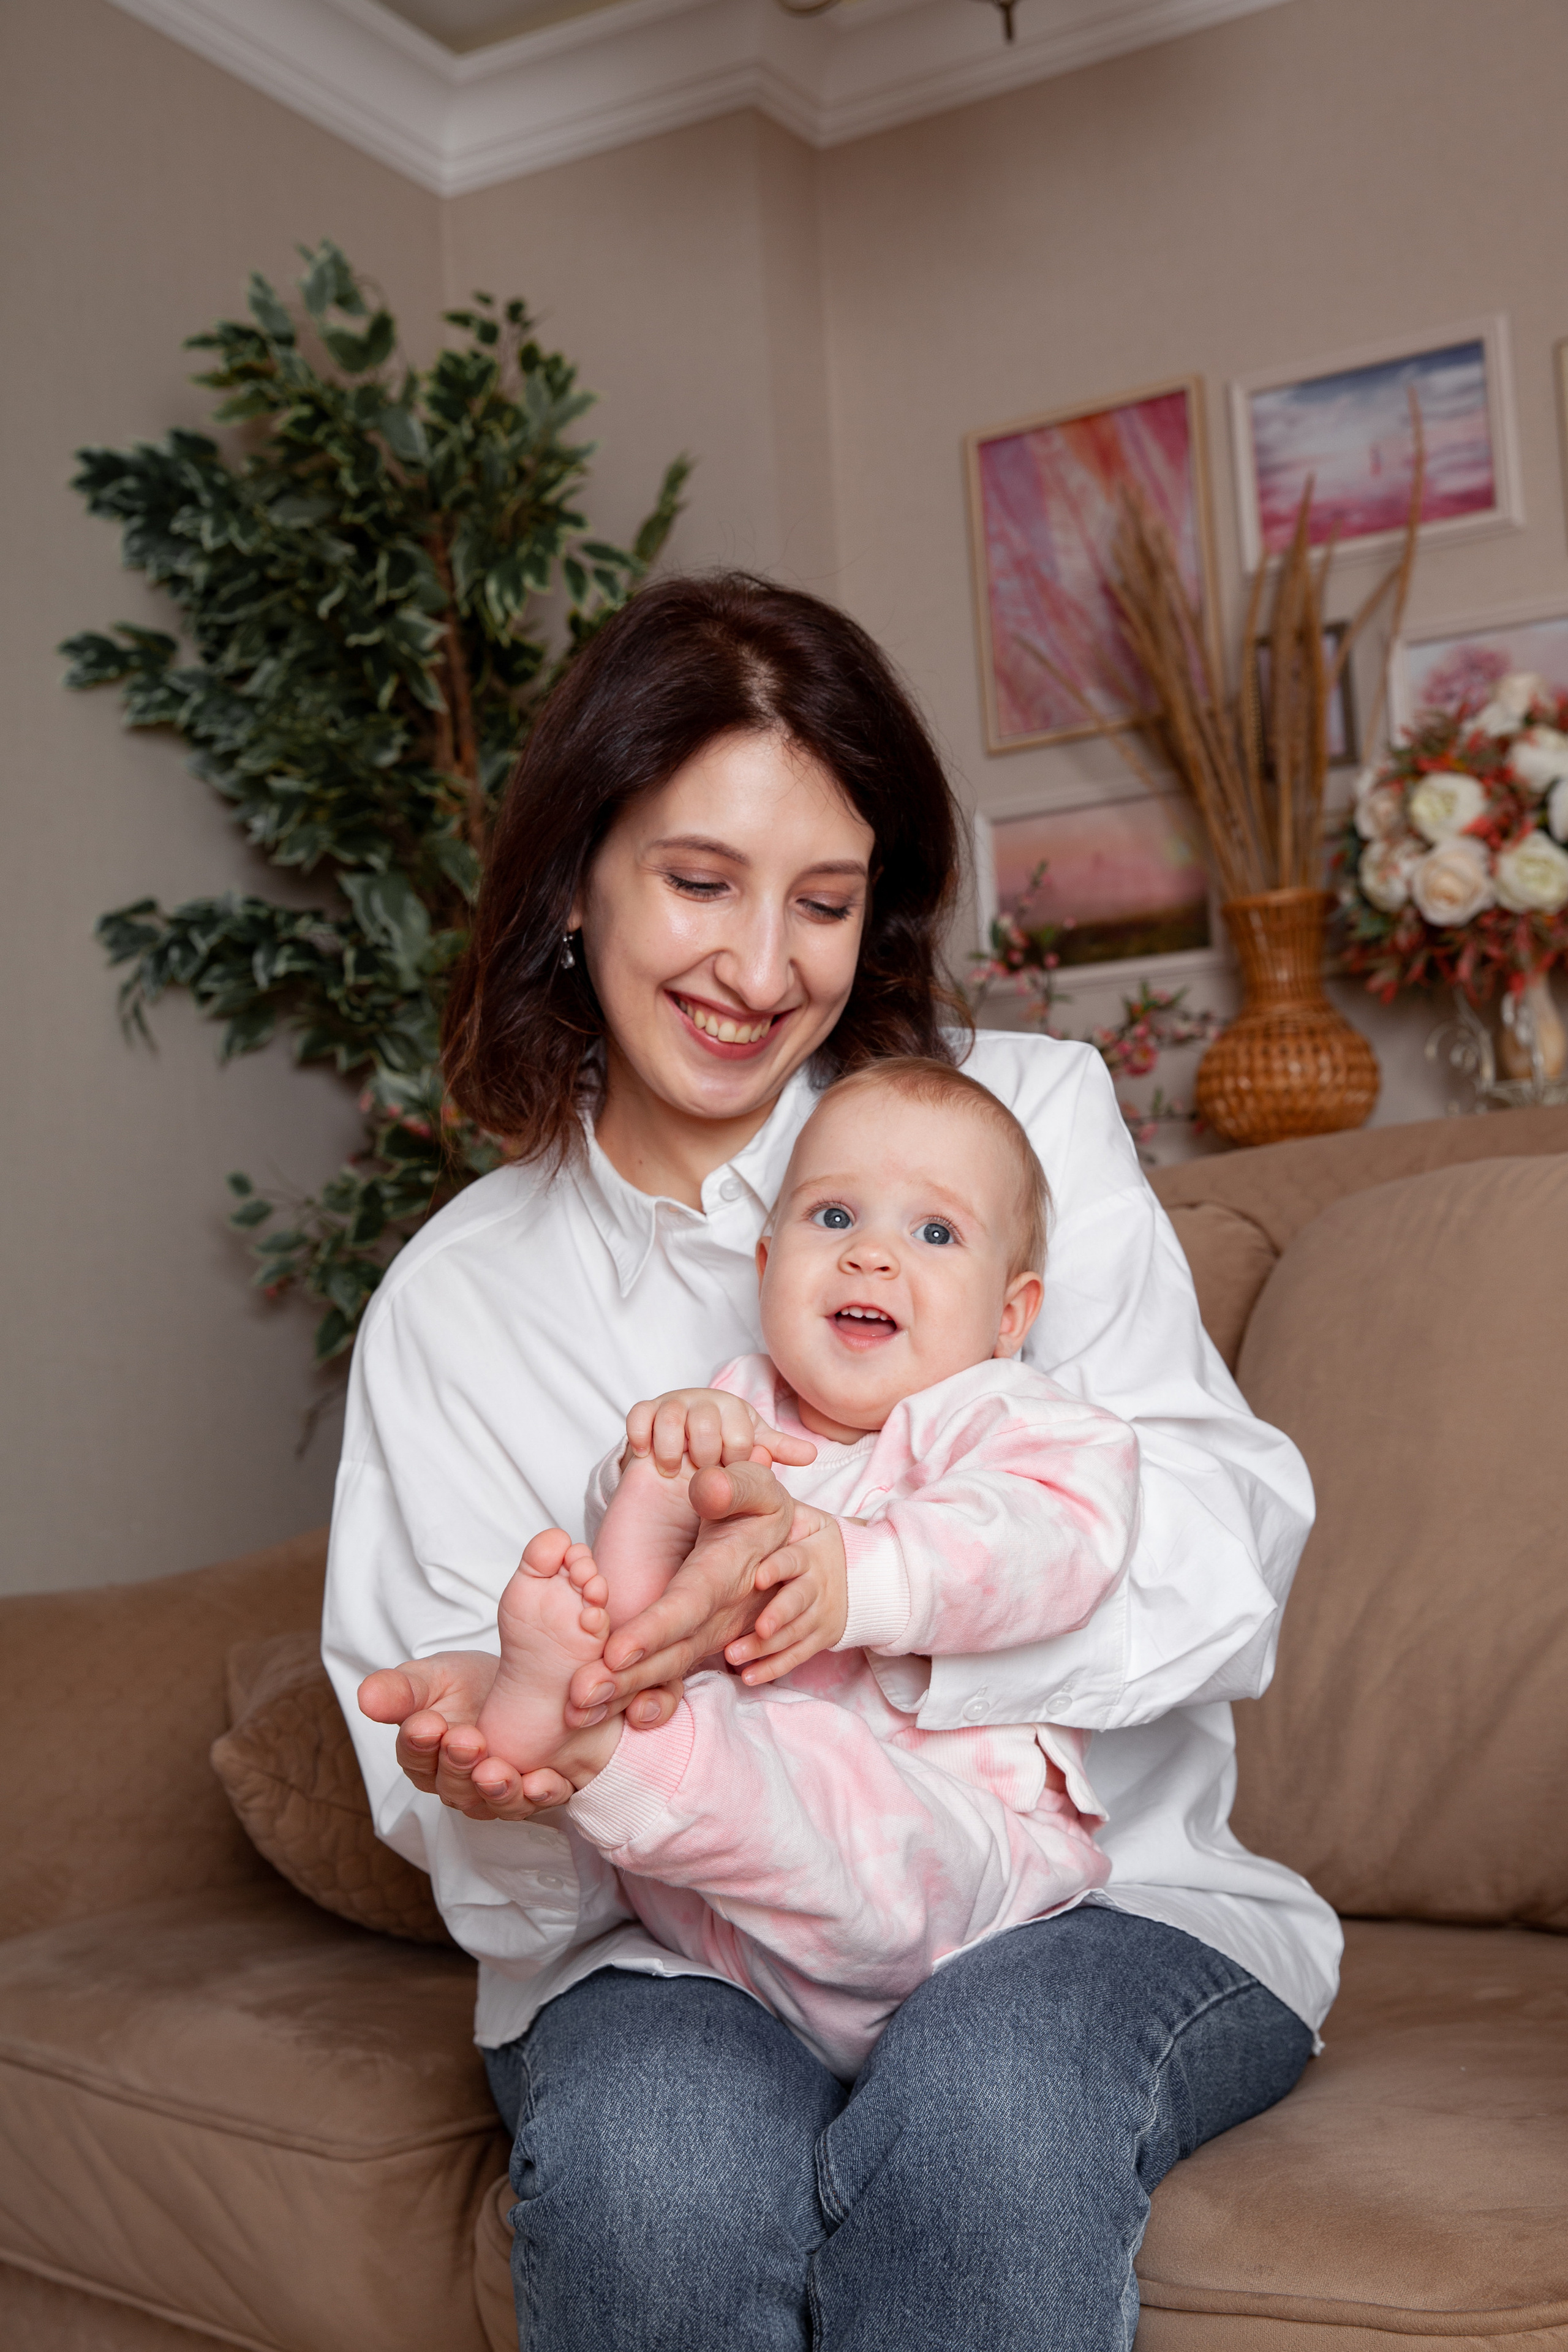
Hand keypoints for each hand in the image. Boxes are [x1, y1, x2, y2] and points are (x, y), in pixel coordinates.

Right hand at [358, 1649, 683, 1819]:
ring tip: (497, 1771)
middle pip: (452, 1785)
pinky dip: (540, 1795)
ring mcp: (496, 1793)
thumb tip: (365, 1698)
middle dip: (458, 1764)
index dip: (419, 1744)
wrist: (523, 1679)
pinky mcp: (536, 1792)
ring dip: (495, 1789)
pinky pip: (537, 1802)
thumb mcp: (431, 1677)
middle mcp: (457, 1783)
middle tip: (466, 1740)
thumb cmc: (467, 1683)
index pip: (415, 1757)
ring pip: (491, 1802)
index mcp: (425, 1757)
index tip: (426, 1723)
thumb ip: (400, 1690)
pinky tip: (542, 1783)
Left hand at [566, 1457, 795, 1718]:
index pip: (687, 1605)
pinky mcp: (705, 1646)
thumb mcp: (759, 1489)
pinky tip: (615, 1714)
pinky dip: (648, 1700)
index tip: (613, 1653)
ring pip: (670, 1670)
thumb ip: (736, 1486)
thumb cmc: (762, 1511)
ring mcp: (714, 1637)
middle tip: (579, 1698)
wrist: (791, 1547)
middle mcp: (720, 1614)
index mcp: (723, 1573)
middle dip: (628, 1678)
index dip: (653, 1630)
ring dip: (628, 1693)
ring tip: (582, 1711)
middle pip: (673, 1651)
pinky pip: (677, 1679)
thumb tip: (708, 1488)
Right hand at [625, 1388, 817, 1478]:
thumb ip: (776, 1449)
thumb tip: (811, 1454)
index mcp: (733, 1408)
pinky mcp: (643, 1412)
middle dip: (705, 1457)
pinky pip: (638, 1415)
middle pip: (705, 1423)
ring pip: (671, 1417)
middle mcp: (702, 1400)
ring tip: (674, 1472)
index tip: (729, 1475)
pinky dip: (641, 1436)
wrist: (681, 1446)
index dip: (735, 1462)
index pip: (739, 1435)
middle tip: (702, 1474)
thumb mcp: (750, 1448)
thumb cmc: (722, 1446)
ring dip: (673, 1450)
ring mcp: (671, 1404)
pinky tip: (648, 1458)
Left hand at [725, 1504, 848, 1683]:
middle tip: (757, 1628)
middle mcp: (818, 1582)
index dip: (779, 1568)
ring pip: (795, 1633)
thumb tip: (732, 1468)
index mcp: (810, 1549)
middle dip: (778, 1617)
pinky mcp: (820, 1636)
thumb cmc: (807, 1537)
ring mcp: (821, 1612)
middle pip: (799, 1602)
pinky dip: (774, 1667)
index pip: (795, 1558)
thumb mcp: (793, 1512)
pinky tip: (748, 1677)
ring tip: (734, 1657)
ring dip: (766, 1647)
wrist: (861, 1569)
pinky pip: (798, 1655)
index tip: (758, 1577)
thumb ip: (758, 1495)